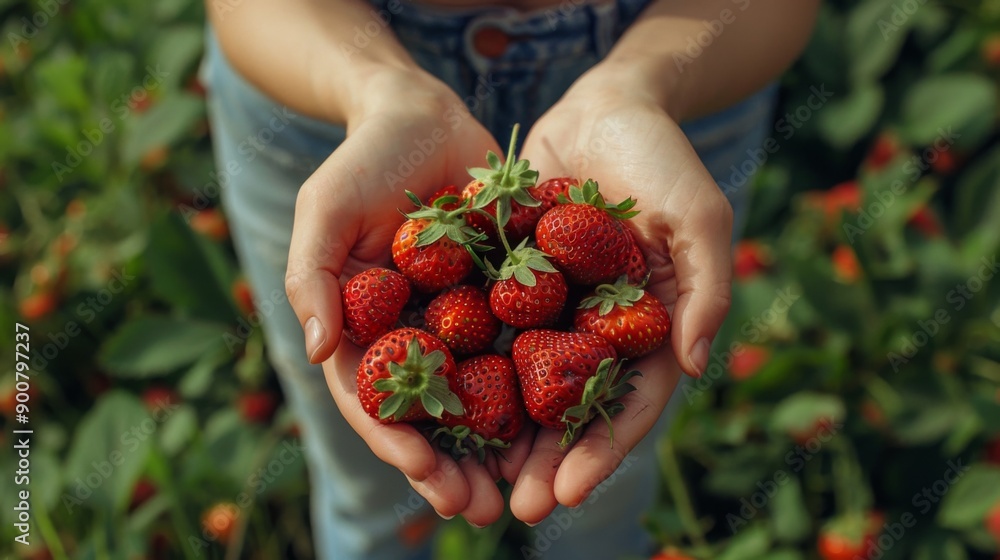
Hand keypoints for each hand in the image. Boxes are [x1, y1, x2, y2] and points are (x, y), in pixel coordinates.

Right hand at [284, 68, 513, 525]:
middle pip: (430, 415)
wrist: (422, 114)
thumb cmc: (362, 160)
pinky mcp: (503, 296)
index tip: (426, 474)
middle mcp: (411, 335)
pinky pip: (522, 345)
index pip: (373, 399)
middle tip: (483, 511)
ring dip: (499, 447)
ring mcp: (457, 320)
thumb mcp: (324, 211)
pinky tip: (565, 421)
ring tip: (524, 491)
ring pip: (480, 395)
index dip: (397, 440)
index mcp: (362, 329)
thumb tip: (320, 351)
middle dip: (452, 466)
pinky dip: (540, 387)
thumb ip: (312, 278)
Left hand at [509, 67, 734, 522]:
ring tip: (472, 478)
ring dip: (502, 434)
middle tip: (516, 508)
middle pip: (573, 410)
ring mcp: (555, 310)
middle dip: (547, 462)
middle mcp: (600, 330)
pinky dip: (467, 368)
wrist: (603, 106)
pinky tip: (438, 404)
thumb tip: (696, 366)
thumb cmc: (663, 157)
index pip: (629, 404)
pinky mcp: (511, 284)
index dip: (602, 450)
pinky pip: (488, 332)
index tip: (570, 490)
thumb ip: (704, 286)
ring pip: (526, 384)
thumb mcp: (699, 214)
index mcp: (649, 329)